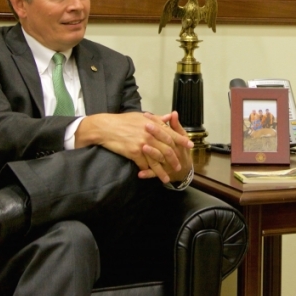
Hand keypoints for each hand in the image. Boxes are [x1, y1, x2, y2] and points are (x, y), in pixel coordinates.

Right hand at [75, 111, 192, 181]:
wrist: (106, 128)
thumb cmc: (123, 121)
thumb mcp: (141, 117)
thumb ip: (156, 119)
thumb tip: (169, 117)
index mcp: (153, 125)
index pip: (171, 133)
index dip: (181, 140)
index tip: (190, 146)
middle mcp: (150, 135)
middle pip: (166, 149)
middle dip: (174, 160)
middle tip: (179, 167)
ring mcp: (142, 144)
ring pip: (156, 160)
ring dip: (162, 171)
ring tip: (167, 178)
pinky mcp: (134, 153)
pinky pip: (144, 164)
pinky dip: (148, 171)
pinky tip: (150, 176)